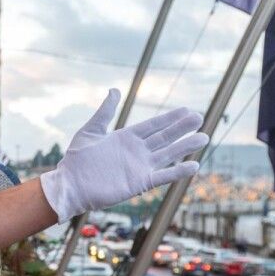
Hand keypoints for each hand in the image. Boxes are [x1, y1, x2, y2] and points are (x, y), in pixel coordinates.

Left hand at [39, 89, 207, 222]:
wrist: (70, 185)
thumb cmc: (76, 159)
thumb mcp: (91, 130)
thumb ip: (105, 112)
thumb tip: (115, 90)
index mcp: (126, 138)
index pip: (153, 125)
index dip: (170, 118)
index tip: (187, 110)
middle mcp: (136, 151)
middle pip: (164, 137)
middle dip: (182, 128)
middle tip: (200, 118)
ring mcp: (139, 167)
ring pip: (168, 154)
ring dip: (185, 147)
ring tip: (204, 137)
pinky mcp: (139, 182)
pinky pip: (163, 176)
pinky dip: (178, 171)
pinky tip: (194, 165)